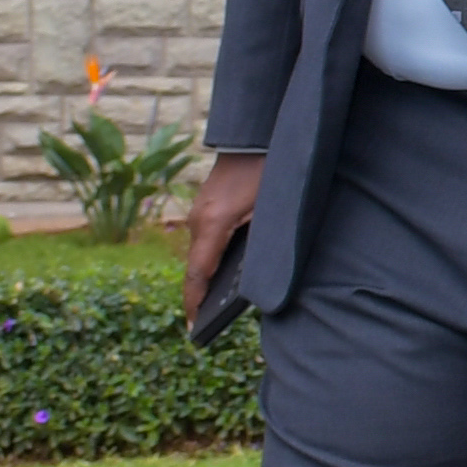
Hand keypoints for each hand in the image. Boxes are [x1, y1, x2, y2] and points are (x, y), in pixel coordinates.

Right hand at [185, 148, 265, 328]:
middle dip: (199, 296)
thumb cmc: (269, 172)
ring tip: (212, 305)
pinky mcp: (205, 208)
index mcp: (213, 225)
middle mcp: (198, 221)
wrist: (254, 137)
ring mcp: (198, 213)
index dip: (195, 304)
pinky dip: (209, 260)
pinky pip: (204, 241)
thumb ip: (262, 244)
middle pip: (195, 268)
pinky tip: (221, 272)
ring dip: (204, 278)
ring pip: (199, 255)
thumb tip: (258, 278)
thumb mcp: (271, 212)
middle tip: (203, 326)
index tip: (194, 329)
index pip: (198, 275)